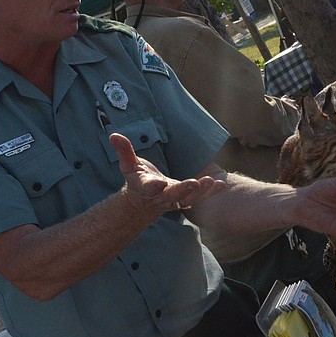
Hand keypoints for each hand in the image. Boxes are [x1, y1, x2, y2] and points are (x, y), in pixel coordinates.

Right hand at [109, 133, 226, 213]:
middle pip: (173, 195)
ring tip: (210, 182)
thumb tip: (113, 135)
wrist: (145, 201)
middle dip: (183, 190)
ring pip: (189, 198)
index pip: (148, 188)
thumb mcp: (128, 166)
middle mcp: (162, 196)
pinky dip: (211, 192)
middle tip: (193, 183)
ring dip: (201, 191)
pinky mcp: (187, 198)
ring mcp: (176, 199)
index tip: (158, 183)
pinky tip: (222, 184)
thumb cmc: (138, 178)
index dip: (153, 186)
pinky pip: (201, 197)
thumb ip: (124, 152)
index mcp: (146, 188)